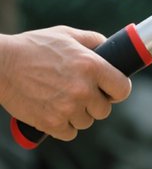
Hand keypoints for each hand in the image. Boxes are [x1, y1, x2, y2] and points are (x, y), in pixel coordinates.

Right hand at [0, 27, 131, 141]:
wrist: (1, 65)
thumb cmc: (34, 47)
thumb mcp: (67, 35)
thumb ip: (92, 41)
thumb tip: (108, 47)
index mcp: (91, 66)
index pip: (122, 89)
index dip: (117, 90)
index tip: (110, 90)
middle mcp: (83, 89)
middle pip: (105, 110)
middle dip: (96, 103)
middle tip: (82, 94)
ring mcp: (67, 108)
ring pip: (86, 122)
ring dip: (78, 115)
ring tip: (63, 100)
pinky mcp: (51, 123)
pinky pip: (69, 133)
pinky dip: (63, 126)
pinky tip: (55, 112)